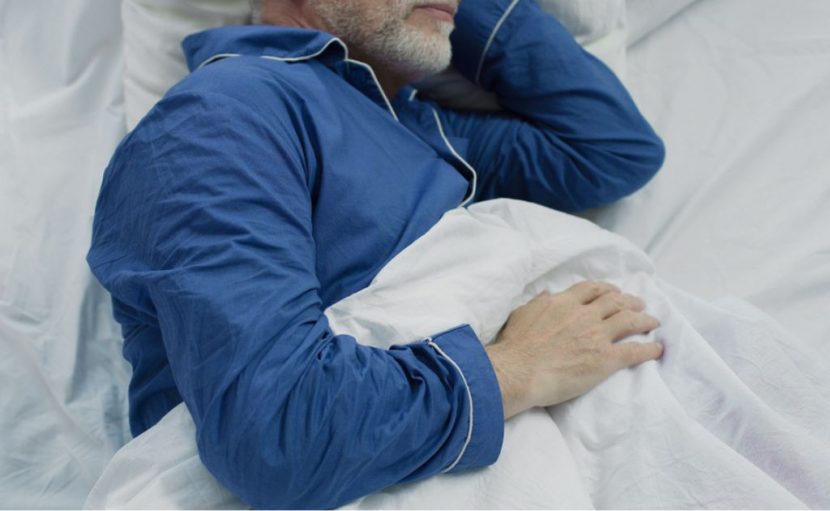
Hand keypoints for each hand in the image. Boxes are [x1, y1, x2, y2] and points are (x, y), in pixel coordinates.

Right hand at [485, 281, 662, 419]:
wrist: (518, 371)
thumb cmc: (515, 345)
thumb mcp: (522, 314)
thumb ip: (539, 303)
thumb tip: (548, 294)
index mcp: (564, 302)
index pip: (592, 289)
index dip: (606, 289)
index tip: (613, 292)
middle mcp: (584, 314)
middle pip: (615, 301)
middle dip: (629, 300)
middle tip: (638, 304)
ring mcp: (597, 335)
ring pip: (629, 320)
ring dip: (644, 319)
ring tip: (653, 321)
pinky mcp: (605, 359)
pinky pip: (634, 351)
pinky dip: (649, 349)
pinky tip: (657, 349)